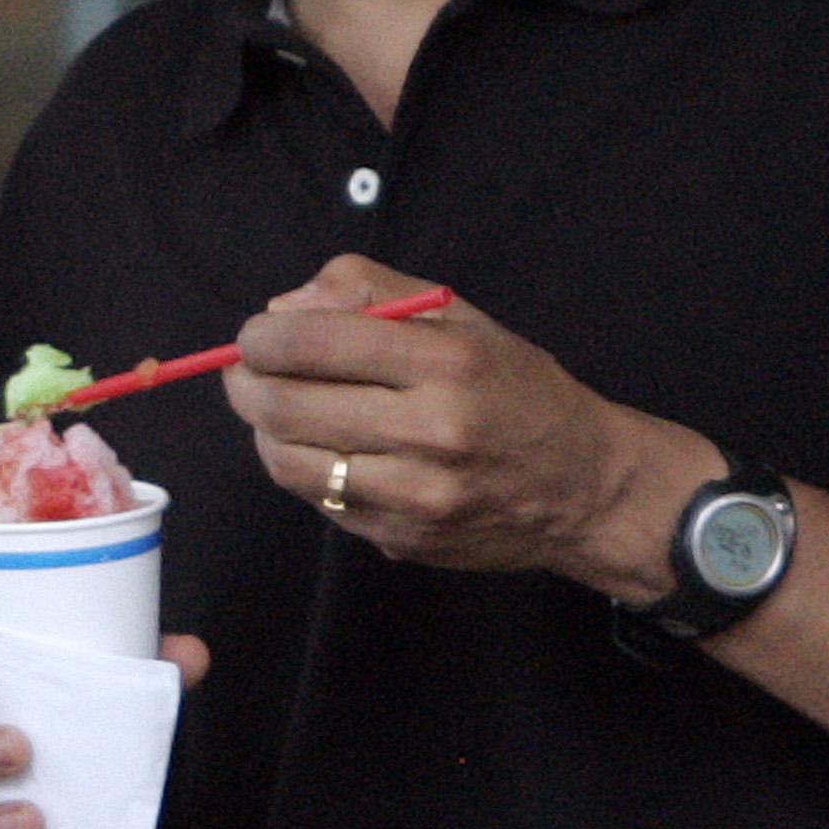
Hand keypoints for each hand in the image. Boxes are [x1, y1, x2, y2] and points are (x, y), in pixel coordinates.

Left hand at [221, 254, 710, 595]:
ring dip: (264, 431)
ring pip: (287, 461)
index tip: (255, 337)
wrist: (583, 487)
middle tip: (247, 372)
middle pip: (283, 406)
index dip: (261, 338)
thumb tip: (282, 310)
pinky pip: (318, 500)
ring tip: (279, 409)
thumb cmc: (516, 389)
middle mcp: (431, 431)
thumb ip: (368, 290)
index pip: (312, 343)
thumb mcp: (460, 316)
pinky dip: (302, 469)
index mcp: (446, 363)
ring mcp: (415, 495)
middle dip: (246, 383)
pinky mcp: (402, 538)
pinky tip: (322, 448)